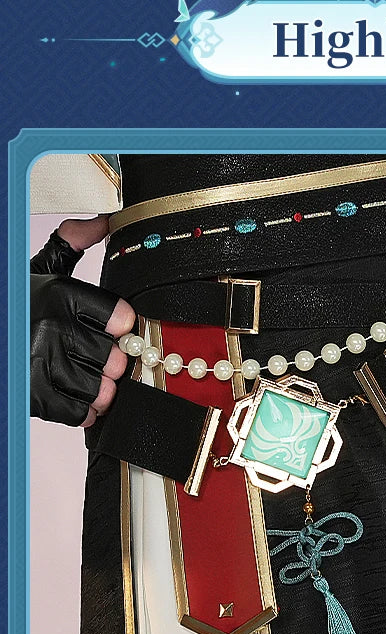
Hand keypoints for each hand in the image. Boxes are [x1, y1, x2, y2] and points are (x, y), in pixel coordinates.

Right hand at [30, 216, 135, 426]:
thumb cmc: (12, 303)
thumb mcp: (35, 269)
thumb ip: (69, 245)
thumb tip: (104, 221)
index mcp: (59, 295)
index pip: (118, 317)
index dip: (124, 326)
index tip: (120, 328)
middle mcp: (50, 329)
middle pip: (114, 358)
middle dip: (114, 361)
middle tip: (108, 358)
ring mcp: (40, 365)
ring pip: (99, 388)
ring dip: (102, 387)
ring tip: (95, 378)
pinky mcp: (33, 396)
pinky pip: (76, 412)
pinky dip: (84, 409)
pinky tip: (79, 395)